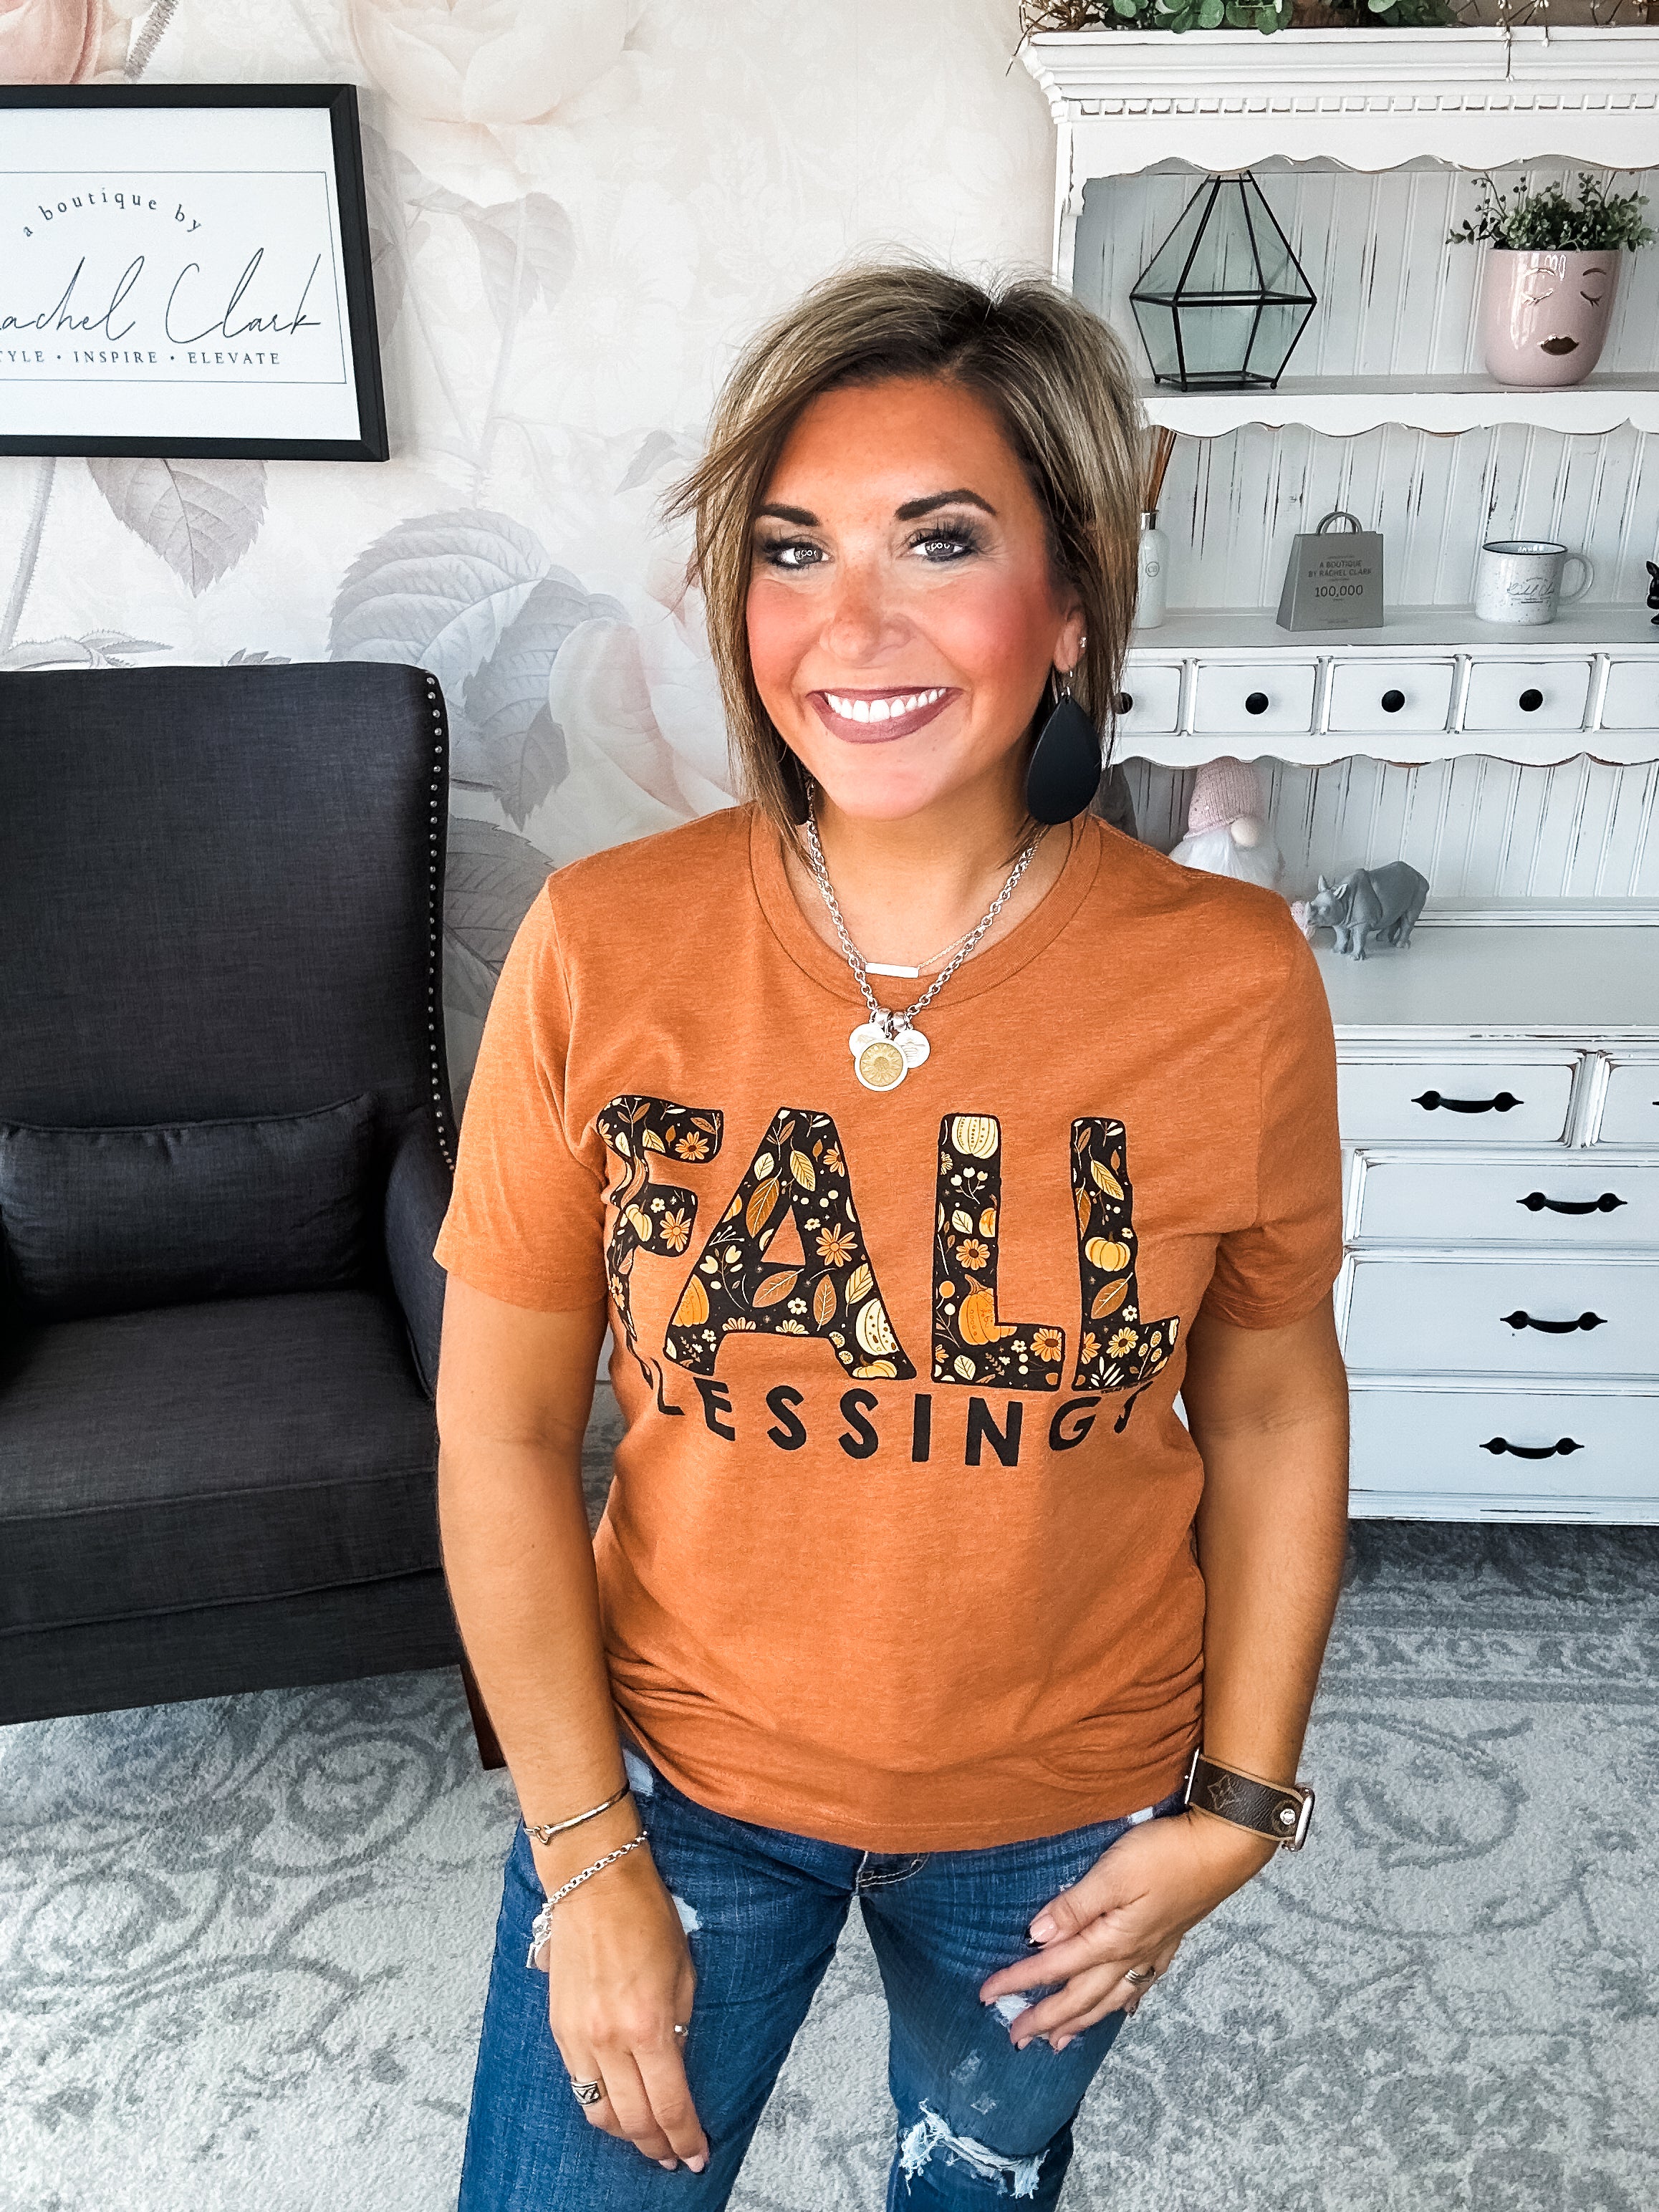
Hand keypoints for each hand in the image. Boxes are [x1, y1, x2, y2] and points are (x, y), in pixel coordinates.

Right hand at [534, 1830, 708, 2172]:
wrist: (594, 1882)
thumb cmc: (645, 1916)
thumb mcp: (683, 1973)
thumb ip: (680, 2027)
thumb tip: (676, 2067)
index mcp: (647, 2025)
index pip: (669, 2105)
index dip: (685, 2138)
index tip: (697, 2155)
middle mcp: (608, 2040)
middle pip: (633, 2121)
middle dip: (657, 2145)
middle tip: (674, 2155)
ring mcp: (577, 2037)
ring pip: (599, 2112)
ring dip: (625, 2133)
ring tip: (646, 2138)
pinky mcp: (558, 2029)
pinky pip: (578, 2085)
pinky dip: (599, 2104)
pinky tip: (616, 2105)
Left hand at [978, 1809, 1276, 2050]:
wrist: (1224, 1848)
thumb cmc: (1166, 1854)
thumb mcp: (1114, 1872)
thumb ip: (1075, 1905)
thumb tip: (1037, 1936)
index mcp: (1111, 1939)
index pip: (1054, 1966)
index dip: (1019, 1981)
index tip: (986, 1996)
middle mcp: (1131, 1955)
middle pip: (1080, 1996)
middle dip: (1046, 2019)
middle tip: (1016, 2038)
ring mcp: (1153, 1950)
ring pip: (1108, 1998)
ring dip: (1081, 2021)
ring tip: (1059, 2042)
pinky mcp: (1169, 1939)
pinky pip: (1141, 1984)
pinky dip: (1125, 2001)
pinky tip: (1123, 2008)